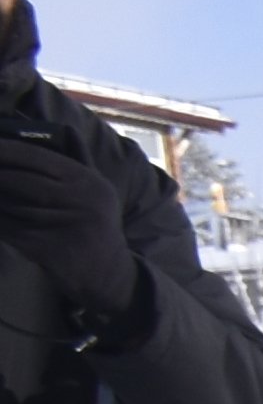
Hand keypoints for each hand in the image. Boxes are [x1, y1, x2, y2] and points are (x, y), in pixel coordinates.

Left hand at [0, 128, 142, 328]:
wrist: (110, 275)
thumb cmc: (97, 226)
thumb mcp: (97, 190)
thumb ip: (80, 158)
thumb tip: (68, 128)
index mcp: (87, 182)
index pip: (35, 157)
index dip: (4, 150)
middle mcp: (80, 201)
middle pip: (19, 180)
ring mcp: (66, 227)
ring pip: (11, 205)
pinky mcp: (51, 249)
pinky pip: (11, 229)